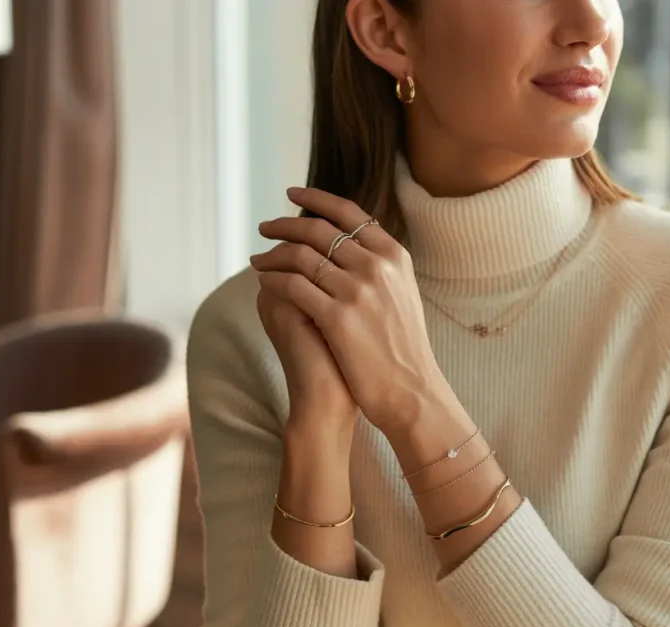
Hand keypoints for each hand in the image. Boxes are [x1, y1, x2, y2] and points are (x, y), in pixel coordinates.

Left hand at [249, 188, 449, 435]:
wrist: (412, 388)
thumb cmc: (403, 347)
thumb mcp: (401, 293)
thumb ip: (380, 265)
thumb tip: (352, 241)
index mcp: (394, 255)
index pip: (349, 213)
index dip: (316, 199)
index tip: (292, 195)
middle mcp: (377, 266)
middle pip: (319, 230)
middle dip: (285, 223)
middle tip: (265, 226)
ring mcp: (358, 291)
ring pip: (301, 256)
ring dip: (272, 253)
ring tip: (257, 257)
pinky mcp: (338, 317)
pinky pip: (293, 286)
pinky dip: (273, 279)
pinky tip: (263, 280)